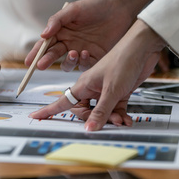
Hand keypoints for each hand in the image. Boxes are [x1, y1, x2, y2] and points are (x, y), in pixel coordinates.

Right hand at [25, 0, 159, 71]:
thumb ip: (56, 21)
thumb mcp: (73, 9)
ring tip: (71, 53)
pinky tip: (85, 52)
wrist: (119, 8)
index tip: (28, 62)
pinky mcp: (96, 57)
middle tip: (40, 65)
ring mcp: (81, 51)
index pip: (45, 45)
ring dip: (67, 62)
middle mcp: (69, 43)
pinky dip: (83, 61)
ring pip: (69, 64)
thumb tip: (43, 35)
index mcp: (61, 32)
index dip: (36, 54)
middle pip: (54, 56)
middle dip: (46, 61)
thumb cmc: (94, 6)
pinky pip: (85, 64)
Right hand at [29, 20, 165, 130]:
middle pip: (84, 111)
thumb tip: (89, 129)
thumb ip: (101, 111)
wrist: (143, 49)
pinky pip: (115, 108)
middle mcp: (92, 87)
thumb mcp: (111, 90)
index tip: (35, 116)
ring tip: (121, 120)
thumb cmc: (123, 61)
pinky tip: (127, 120)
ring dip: (110, 119)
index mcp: (83, 84)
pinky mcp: (119, 91)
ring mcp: (106, 89)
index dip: (48, 110)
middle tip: (108, 122)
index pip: (62, 101)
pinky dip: (120, 114)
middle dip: (94, 119)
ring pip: (102, 111)